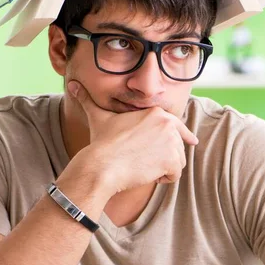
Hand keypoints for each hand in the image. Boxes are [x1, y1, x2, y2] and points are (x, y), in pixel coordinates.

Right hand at [67, 81, 197, 192]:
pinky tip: (148, 175)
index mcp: (156, 112)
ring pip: (178, 161)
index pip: (177, 125)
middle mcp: (168, 123)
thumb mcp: (98, 118)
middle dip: (164, 157)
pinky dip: (164, 180)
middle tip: (143, 160)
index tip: (192, 141)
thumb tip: (72, 85)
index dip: (184, 135)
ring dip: (164, 169)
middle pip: (178, 146)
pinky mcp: (172, 159)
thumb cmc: (101, 143)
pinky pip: (176, 175)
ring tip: (144, 167)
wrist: (102, 165)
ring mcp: (171, 141)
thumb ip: (88, 101)